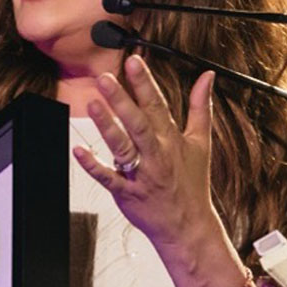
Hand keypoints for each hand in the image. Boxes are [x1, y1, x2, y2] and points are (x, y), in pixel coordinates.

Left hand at [73, 55, 221, 254]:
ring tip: (92, 104)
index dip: (144, 82)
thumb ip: (200, 107)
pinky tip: (78, 150)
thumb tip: (207, 76)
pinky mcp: (126, 193)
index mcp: (171, 140)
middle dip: (121, 100)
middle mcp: (156, 155)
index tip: (133, 61)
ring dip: (106, 126)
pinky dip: (93, 166)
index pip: (156, 105)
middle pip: (137, 124)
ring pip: (122, 147)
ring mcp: (141, 175)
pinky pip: (108, 178)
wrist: (188, 225)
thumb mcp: (201, 142)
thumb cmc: (193, 183)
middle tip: (104, 78)